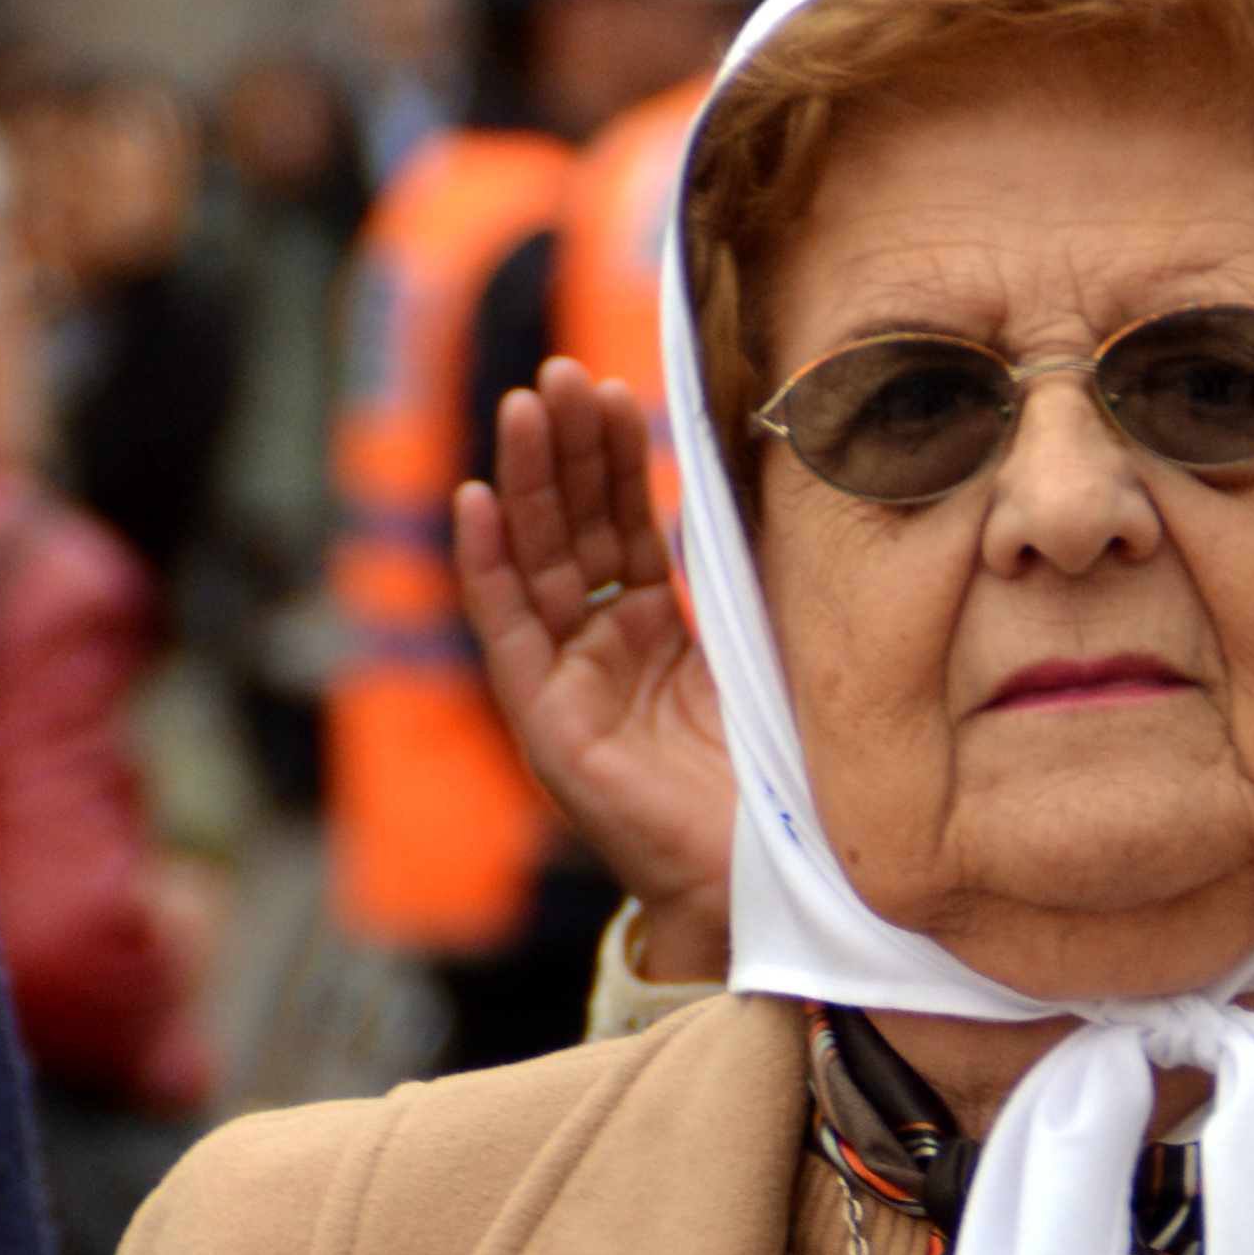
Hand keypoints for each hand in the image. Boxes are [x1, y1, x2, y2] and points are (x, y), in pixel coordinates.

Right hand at [452, 355, 736, 983]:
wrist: (771, 881)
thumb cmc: (780, 778)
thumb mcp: (771, 652)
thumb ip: (752, 576)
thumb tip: (774, 474)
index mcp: (658, 632)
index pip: (626, 524)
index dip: (617, 458)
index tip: (620, 390)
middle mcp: (605, 652)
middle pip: (573, 531)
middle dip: (564, 451)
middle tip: (560, 374)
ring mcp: (571, 687)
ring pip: (535, 565)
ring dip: (522, 483)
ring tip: (520, 408)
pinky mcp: (550, 728)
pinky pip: (508, 635)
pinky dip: (485, 568)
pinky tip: (473, 502)